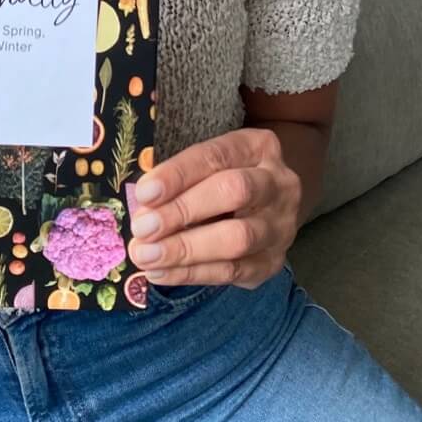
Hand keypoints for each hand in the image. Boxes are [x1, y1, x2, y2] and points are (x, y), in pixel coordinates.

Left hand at [127, 127, 301, 289]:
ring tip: (145, 255)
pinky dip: (191, 273)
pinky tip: (160, 272)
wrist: (269, 205)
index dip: (178, 174)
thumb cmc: (224, 176)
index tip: (144, 193)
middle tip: (143, 227)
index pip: (215, 156)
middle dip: (183, 210)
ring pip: (236, 239)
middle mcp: (279, 184)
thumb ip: (180, 177)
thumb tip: (142, 205)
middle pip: (234, 193)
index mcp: (258, 147)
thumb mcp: (209, 164)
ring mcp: (280, 226)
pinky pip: (231, 271)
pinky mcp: (272, 262)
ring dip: (184, 249)